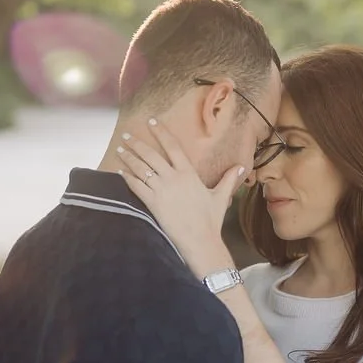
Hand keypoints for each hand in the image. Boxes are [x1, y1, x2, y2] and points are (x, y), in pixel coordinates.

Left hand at [117, 118, 242, 278]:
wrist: (200, 241)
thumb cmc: (210, 219)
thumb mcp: (221, 196)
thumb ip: (229, 179)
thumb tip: (242, 166)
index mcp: (188, 173)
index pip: (173, 147)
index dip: (161, 133)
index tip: (151, 122)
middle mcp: (173, 178)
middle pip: (151, 155)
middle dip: (137, 143)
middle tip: (127, 134)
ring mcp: (161, 190)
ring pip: (141, 169)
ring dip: (129, 158)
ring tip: (120, 149)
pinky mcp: (153, 203)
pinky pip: (136, 186)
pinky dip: (127, 178)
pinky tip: (121, 172)